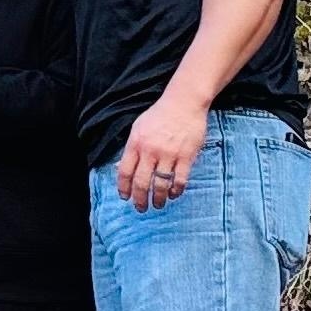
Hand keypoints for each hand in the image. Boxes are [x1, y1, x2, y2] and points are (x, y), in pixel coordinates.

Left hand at [115, 93, 208, 209]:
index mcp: (136, 143)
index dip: (123, 188)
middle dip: (139, 199)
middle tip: (141, 208)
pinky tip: (173, 194)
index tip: (125, 197)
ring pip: (160, 184)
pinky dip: (175, 191)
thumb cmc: (160, 115)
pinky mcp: (186, 156)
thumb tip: (123, 168)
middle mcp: (150, 150)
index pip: (125, 171)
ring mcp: (169, 154)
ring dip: (158, 199)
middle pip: (141, 182)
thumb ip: (132, 148)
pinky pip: (179, 180)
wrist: (183, 102)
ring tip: (157, 205)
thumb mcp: (138, 128)